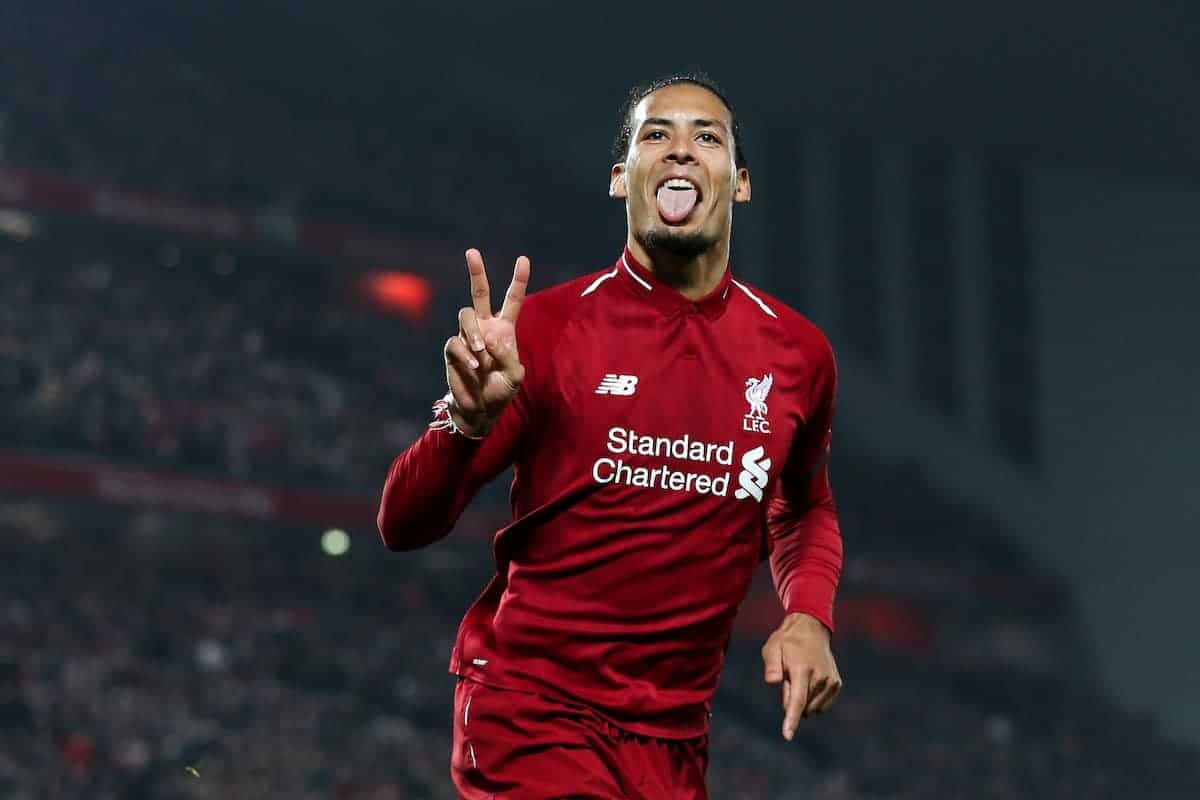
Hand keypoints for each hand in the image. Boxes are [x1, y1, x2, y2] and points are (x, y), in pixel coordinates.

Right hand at [443, 249, 530, 436]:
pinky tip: (474, 366)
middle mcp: (484, 327)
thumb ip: (508, 357)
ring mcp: (467, 337)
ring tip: (481, 354)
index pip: (512, 300)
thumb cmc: (500, 391)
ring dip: (474, 333)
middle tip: (472, 252)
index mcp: (504, 330)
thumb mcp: (515, 376)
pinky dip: (466, 354)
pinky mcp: (452, 350)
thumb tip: (489, 342)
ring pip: (465, 315)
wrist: (479, 409)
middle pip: (479, 293)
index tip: (523, 259)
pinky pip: (456, 343)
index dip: (518, 280)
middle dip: (476, 272)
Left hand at [762, 612, 841, 739]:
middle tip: (788, 677)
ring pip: (812, 708)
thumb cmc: (787, 641)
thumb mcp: (772, 648)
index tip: (787, 736)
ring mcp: (830, 682)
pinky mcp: (836, 684)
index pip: (797, 701)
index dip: (791, 720)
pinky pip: (822, 705)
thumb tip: (772, 682)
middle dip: (791, 699)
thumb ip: (771, 666)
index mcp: (802, 670)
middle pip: (802, 706)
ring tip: (800, 676)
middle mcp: (820, 678)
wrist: (811, 629)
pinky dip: (812, 700)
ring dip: (803, 700)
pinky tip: (810, 682)